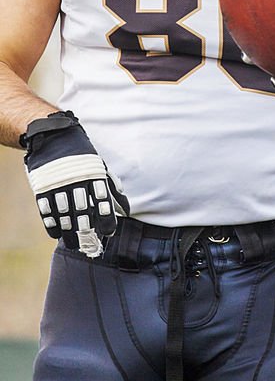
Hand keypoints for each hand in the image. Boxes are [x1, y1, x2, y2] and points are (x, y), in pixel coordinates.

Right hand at [21, 110, 129, 258]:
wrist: (54, 135)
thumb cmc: (83, 155)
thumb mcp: (100, 167)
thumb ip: (112, 188)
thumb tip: (126, 210)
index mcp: (94, 175)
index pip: (102, 202)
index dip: (106, 220)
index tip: (108, 233)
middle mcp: (77, 181)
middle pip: (82, 213)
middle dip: (87, 231)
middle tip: (90, 244)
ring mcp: (58, 185)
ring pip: (64, 215)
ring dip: (69, 232)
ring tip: (73, 243)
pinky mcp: (42, 188)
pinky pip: (47, 211)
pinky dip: (52, 224)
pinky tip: (57, 234)